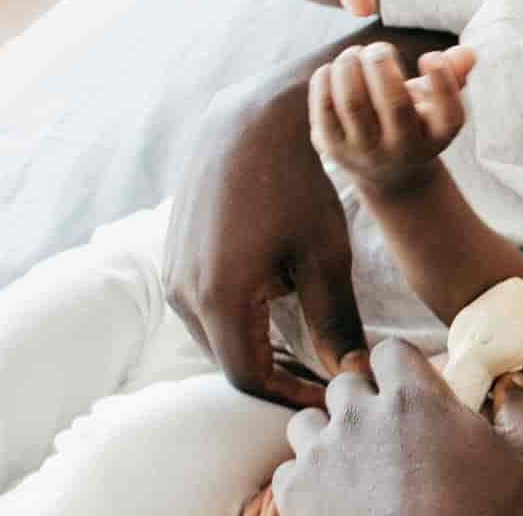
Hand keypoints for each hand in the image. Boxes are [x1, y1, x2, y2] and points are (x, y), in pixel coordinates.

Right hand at [166, 78, 367, 410]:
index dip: (293, 395)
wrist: (249, 127)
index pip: (251, 378)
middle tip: (328, 375)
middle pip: (230, 362)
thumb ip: (335, 322)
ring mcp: (170, 276)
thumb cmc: (297, 188)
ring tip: (311, 347)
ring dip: (258, 349)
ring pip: (216, 338)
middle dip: (279, 376)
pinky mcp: (171, 261)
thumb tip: (352, 374)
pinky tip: (280, 309)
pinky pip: (204, 311)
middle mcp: (182, 293)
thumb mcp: (326, 258)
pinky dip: (241, 322)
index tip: (333, 394)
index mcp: (219, 298)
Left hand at [273, 340, 522, 515]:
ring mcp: (322, 454)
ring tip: (356, 463)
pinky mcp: (297, 492)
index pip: (390, 351)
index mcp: (413, 398)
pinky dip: (309, 477)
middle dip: (364, 402)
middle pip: (345, 384)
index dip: (401, 368)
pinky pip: (290, 469)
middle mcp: (359, 416)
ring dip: (330, 435)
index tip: (412, 390)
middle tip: (387, 433)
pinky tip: (336, 495)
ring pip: (309, 423)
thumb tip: (510, 385)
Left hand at [310, 44, 473, 192]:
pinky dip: (326, 80)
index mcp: (437, 136)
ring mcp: (366, 151)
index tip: (430, 56)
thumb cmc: (415, 123)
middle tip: (379, 48)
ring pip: (353, 103)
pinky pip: (324, 109)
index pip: (449, 114)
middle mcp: (404, 149)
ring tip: (354, 53)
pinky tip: (333, 68)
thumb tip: (467, 52)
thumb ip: (451, 76)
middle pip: (394, 104)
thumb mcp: (436, 104)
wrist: (385, 173)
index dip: (443, 81)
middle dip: (382, 64)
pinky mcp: (332, 148)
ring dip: (350, 67)